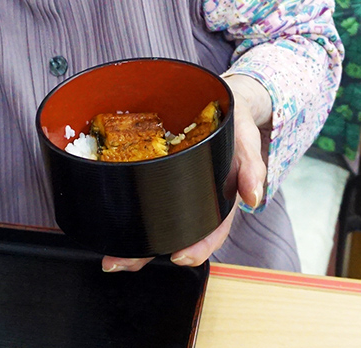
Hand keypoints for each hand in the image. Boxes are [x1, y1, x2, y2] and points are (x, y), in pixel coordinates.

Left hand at [101, 74, 269, 272]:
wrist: (222, 98)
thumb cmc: (235, 122)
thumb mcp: (246, 139)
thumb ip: (251, 168)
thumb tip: (253, 197)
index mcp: (219, 197)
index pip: (210, 230)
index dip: (197, 247)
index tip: (179, 256)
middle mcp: (194, 197)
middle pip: (173, 232)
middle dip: (147, 252)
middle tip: (121, 261)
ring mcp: (174, 186)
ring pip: (154, 219)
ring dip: (132, 238)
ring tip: (109, 252)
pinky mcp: (157, 171)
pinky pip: (141, 191)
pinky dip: (125, 205)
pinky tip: (107, 213)